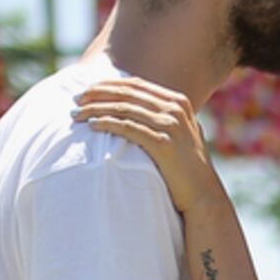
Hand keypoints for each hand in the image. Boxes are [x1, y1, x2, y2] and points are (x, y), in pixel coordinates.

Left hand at [75, 79, 216, 213]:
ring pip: (124, 108)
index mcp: (177, 101)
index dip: (108, 84)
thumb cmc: (185, 167)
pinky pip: (128, 128)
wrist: (203, 195)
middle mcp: (175, 109)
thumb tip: (135, 107)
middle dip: (97, 94)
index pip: (135, 84)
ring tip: (76, 114)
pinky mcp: (163, 144)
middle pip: (127, 93)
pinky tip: (93, 125)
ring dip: (96, 109)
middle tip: (76, 100)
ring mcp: (170, 125)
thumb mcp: (179, 134)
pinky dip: (107, 124)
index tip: (87, 90)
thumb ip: (162, 117)